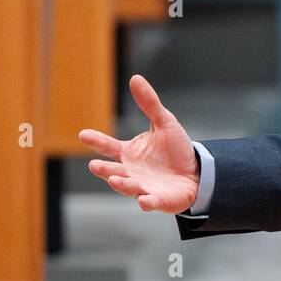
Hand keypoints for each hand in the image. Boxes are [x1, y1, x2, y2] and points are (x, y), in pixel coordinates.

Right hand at [79, 74, 200, 212]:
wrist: (197, 173)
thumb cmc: (176, 149)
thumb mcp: (164, 122)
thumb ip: (149, 104)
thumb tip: (135, 78)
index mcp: (129, 153)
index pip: (108, 146)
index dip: (96, 141)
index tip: (83, 134)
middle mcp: (131, 171)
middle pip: (113, 170)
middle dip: (104, 169)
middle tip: (94, 165)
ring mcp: (143, 187)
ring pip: (128, 187)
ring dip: (121, 184)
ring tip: (114, 179)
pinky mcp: (158, 200)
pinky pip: (151, 202)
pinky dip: (147, 202)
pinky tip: (144, 200)